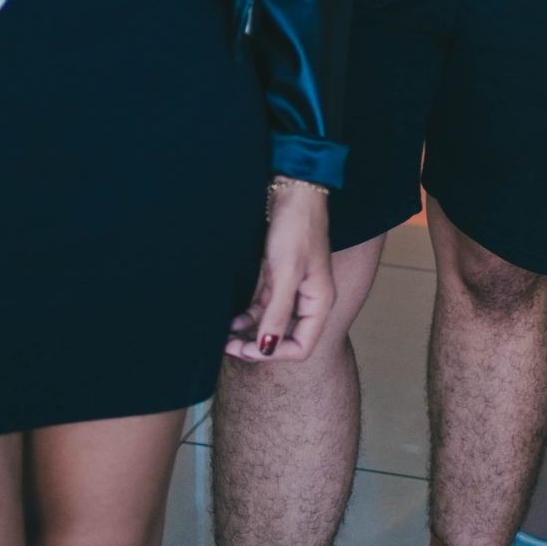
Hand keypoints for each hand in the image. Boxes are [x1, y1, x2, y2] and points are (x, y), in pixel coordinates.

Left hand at [226, 179, 335, 363]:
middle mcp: (309, 300)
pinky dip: (249, 317)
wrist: (292, 191)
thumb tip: (267, 349)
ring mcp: (294, 290)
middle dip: (258, 347)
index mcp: (320, 303)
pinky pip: (264, 307)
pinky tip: (232, 320)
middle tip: (230, 348)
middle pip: (285, 339)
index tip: (246, 350)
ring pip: (272, 324)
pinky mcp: (280, 278)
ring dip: (250, 333)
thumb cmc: (296, 229)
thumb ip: (277, 314)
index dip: (273, 354)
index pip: (301, 346)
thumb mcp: (285, 274)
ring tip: (226, 338)